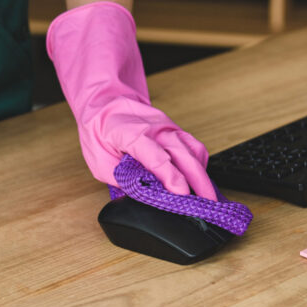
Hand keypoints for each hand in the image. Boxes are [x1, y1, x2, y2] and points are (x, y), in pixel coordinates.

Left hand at [47, 1, 215, 199]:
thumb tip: (142, 195)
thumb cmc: (99, 130)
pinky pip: (193, 146)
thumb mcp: (99, 161)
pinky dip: (199, 163)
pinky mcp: (174, 129)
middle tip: (206, 204)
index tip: (181, 194)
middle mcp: (154, 128)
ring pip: (193, 150)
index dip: (171, 178)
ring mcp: (167, 126)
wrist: (104, 102)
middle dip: (198, 181)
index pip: (156, 158)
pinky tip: (198, 178)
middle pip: (183, 155)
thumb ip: (121, 179)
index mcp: (131, 134)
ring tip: (207, 196)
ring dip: (202, 174)